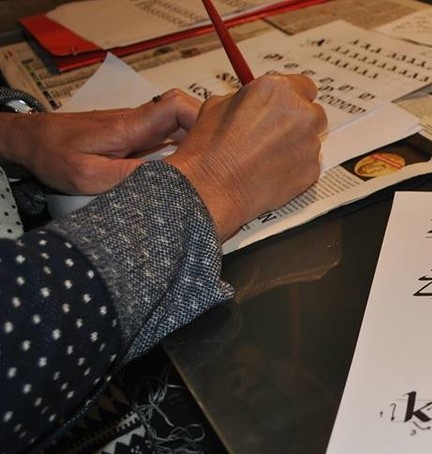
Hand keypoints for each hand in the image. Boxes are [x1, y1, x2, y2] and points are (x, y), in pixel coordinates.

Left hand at [0, 89, 198, 193]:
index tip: (212, 146)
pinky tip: (184, 175)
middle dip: (206, 137)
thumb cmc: (53, 152)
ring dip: (194, 148)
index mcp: (132, 126)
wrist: (30, 141)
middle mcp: (139, 124)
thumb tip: (165, 184)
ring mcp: (137, 131)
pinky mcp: (134, 140)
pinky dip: (180, 155)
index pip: (179, 107)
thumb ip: (126, 178)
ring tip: (206, 173)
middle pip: (186, 117)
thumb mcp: (87, 174)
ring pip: (179, 131)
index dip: (201, 121)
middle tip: (216, 164)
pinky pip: (166, 141)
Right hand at [164, 74, 327, 241]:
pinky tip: (272, 172)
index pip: (304, 86)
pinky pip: (309, 164)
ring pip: (311, 140)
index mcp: (278, 89)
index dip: (294, 98)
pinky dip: (296, 167)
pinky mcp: (312, 170)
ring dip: (296, 145)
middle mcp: (301, 113)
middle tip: (277, 133)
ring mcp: (310, 143)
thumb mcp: (219, 105)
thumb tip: (258, 102)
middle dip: (299, 122)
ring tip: (268, 157)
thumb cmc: (211, 148)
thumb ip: (250, 99)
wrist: (212, 187)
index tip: (287, 107)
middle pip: (313, 113)